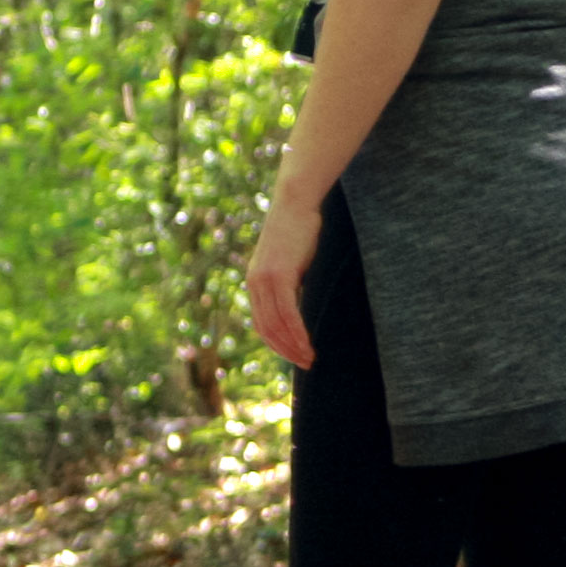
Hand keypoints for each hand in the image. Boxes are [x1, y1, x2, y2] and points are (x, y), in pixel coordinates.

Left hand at [245, 195, 320, 369]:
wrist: (296, 202)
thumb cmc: (299, 229)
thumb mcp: (291, 262)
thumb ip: (290, 283)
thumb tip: (299, 304)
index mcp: (255, 282)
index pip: (262, 323)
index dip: (277, 344)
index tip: (294, 355)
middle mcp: (255, 283)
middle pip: (266, 329)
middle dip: (285, 351)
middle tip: (305, 364)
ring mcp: (265, 280)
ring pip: (276, 325)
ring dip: (293, 346)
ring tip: (310, 359)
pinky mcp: (278, 276)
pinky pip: (287, 313)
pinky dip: (297, 332)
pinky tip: (308, 344)